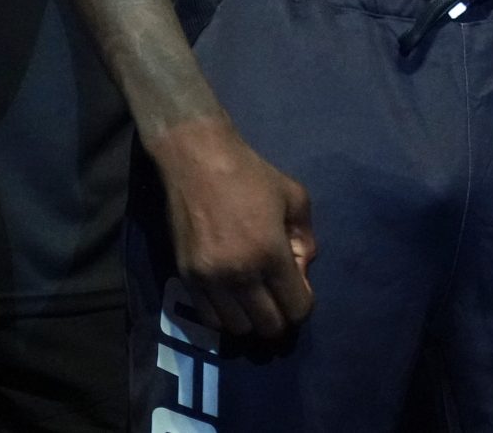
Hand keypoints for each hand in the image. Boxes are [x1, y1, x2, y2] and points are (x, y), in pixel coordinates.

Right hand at [153, 118, 316, 341]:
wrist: (197, 163)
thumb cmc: (252, 177)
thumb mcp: (295, 199)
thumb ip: (306, 240)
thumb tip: (303, 272)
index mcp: (270, 254)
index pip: (295, 308)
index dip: (304, 306)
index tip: (301, 291)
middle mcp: (239, 275)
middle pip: (268, 327)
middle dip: (281, 318)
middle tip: (280, 298)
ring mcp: (209, 280)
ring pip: (237, 329)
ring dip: (252, 319)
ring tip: (255, 298)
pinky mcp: (186, 278)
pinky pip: (210, 318)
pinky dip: (226, 316)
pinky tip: (233, 297)